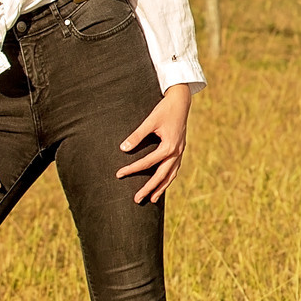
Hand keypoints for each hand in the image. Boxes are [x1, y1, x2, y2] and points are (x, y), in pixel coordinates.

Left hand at [117, 84, 194, 204]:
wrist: (181, 101)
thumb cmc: (165, 110)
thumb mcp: (150, 121)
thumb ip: (137, 135)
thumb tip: (123, 149)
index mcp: (169, 146)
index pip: (148, 162)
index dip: (132, 169)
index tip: (119, 174)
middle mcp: (177, 152)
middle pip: (162, 175)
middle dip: (149, 188)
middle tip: (137, 199)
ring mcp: (180, 152)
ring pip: (171, 175)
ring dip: (161, 187)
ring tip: (152, 199)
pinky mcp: (180, 150)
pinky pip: (174, 169)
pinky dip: (168, 178)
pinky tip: (163, 183)